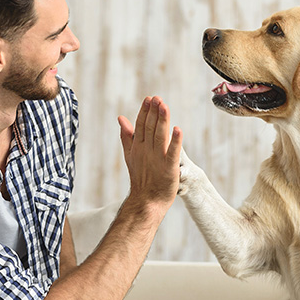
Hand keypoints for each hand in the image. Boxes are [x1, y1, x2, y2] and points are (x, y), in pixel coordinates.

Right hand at [118, 96, 182, 215]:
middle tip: (157, 98)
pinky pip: (172, 152)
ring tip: (164, 107)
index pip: (141, 125)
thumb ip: (127, 136)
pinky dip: (175, 141)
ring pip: (159, 136)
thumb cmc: (141, 178)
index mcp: (139, 147)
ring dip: (162, 121)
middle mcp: (147, 151)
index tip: (149, 99)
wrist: (146, 201)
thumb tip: (121, 118)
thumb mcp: (131, 155)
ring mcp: (157, 159)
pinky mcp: (169, 168)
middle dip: (154, 113)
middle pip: (150, 128)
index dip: (145, 112)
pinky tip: (178, 130)